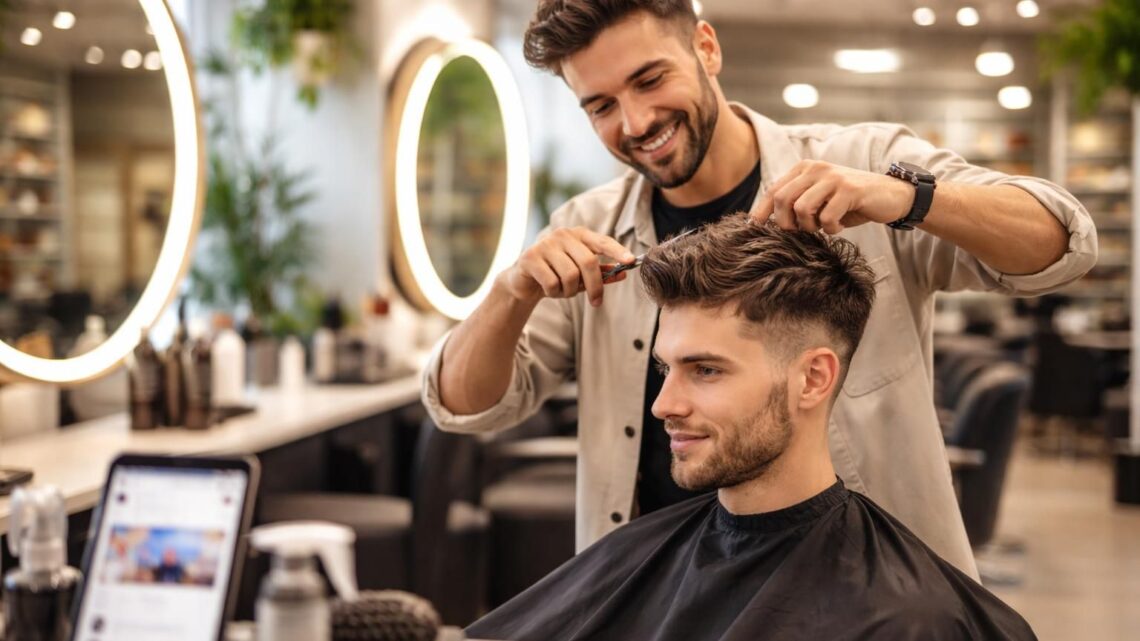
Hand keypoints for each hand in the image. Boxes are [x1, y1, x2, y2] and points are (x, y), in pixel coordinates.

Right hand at [498, 227, 635, 306]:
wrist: (524, 281)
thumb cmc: (557, 274)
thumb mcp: (581, 274)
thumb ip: (601, 272)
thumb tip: (623, 274)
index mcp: (579, 234)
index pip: (602, 241)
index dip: (617, 251)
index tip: (631, 261)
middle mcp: (563, 235)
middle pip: (588, 262)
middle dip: (595, 286)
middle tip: (597, 303)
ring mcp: (545, 244)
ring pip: (570, 275)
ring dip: (570, 291)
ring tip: (563, 291)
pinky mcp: (531, 258)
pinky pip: (553, 283)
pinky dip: (554, 293)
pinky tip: (549, 290)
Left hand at [750, 160, 914, 233]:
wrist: (890, 196)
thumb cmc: (849, 203)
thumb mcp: (819, 200)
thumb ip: (796, 204)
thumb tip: (765, 222)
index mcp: (804, 169)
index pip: (773, 191)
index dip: (761, 212)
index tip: (754, 229)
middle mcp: (816, 168)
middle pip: (782, 199)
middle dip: (786, 223)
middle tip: (802, 231)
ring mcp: (833, 177)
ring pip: (801, 209)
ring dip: (809, 227)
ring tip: (822, 227)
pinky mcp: (849, 190)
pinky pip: (826, 217)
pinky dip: (830, 229)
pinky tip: (839, 226)